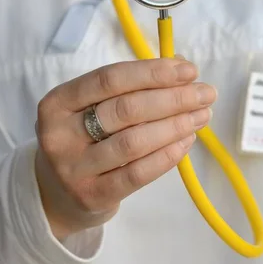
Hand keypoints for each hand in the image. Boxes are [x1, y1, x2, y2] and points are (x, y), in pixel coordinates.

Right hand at [34, 58, 216, 238]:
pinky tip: (187, 141)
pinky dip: (168, 155)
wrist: (56, 195)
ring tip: (202, 115)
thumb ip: (130, 87)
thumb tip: (180, 67)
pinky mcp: (92, 196)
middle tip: (206, 93)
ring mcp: (74, 169)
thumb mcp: (91, 108)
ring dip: (176, 125)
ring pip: (134, 141)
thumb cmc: (83, 140)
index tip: (189, 70)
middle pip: (125, 109)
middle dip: (173, 98)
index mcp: (58, 102)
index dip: (153, 72)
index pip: (110, 79)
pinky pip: (138, 173)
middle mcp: (59, 134)